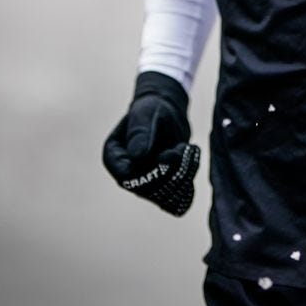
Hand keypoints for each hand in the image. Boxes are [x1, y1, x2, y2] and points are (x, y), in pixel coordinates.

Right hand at [102, 71, 200, 215]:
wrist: (166, 112)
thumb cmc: (150, 109)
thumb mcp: (144, 115)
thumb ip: (140, 133)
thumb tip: (138, 155)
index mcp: (113, 157)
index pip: (127, 177)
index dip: (150, 171)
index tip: (171, 153)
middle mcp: (126, 174)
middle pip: (147, 189)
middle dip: (169, 171)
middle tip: (183, 149)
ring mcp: (144, 182)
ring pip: (163, 195)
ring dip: (181, 174)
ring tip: (188, 149)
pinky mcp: (162, 184)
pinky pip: (176, 194)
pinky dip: (188, 177)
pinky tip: (192, 156)